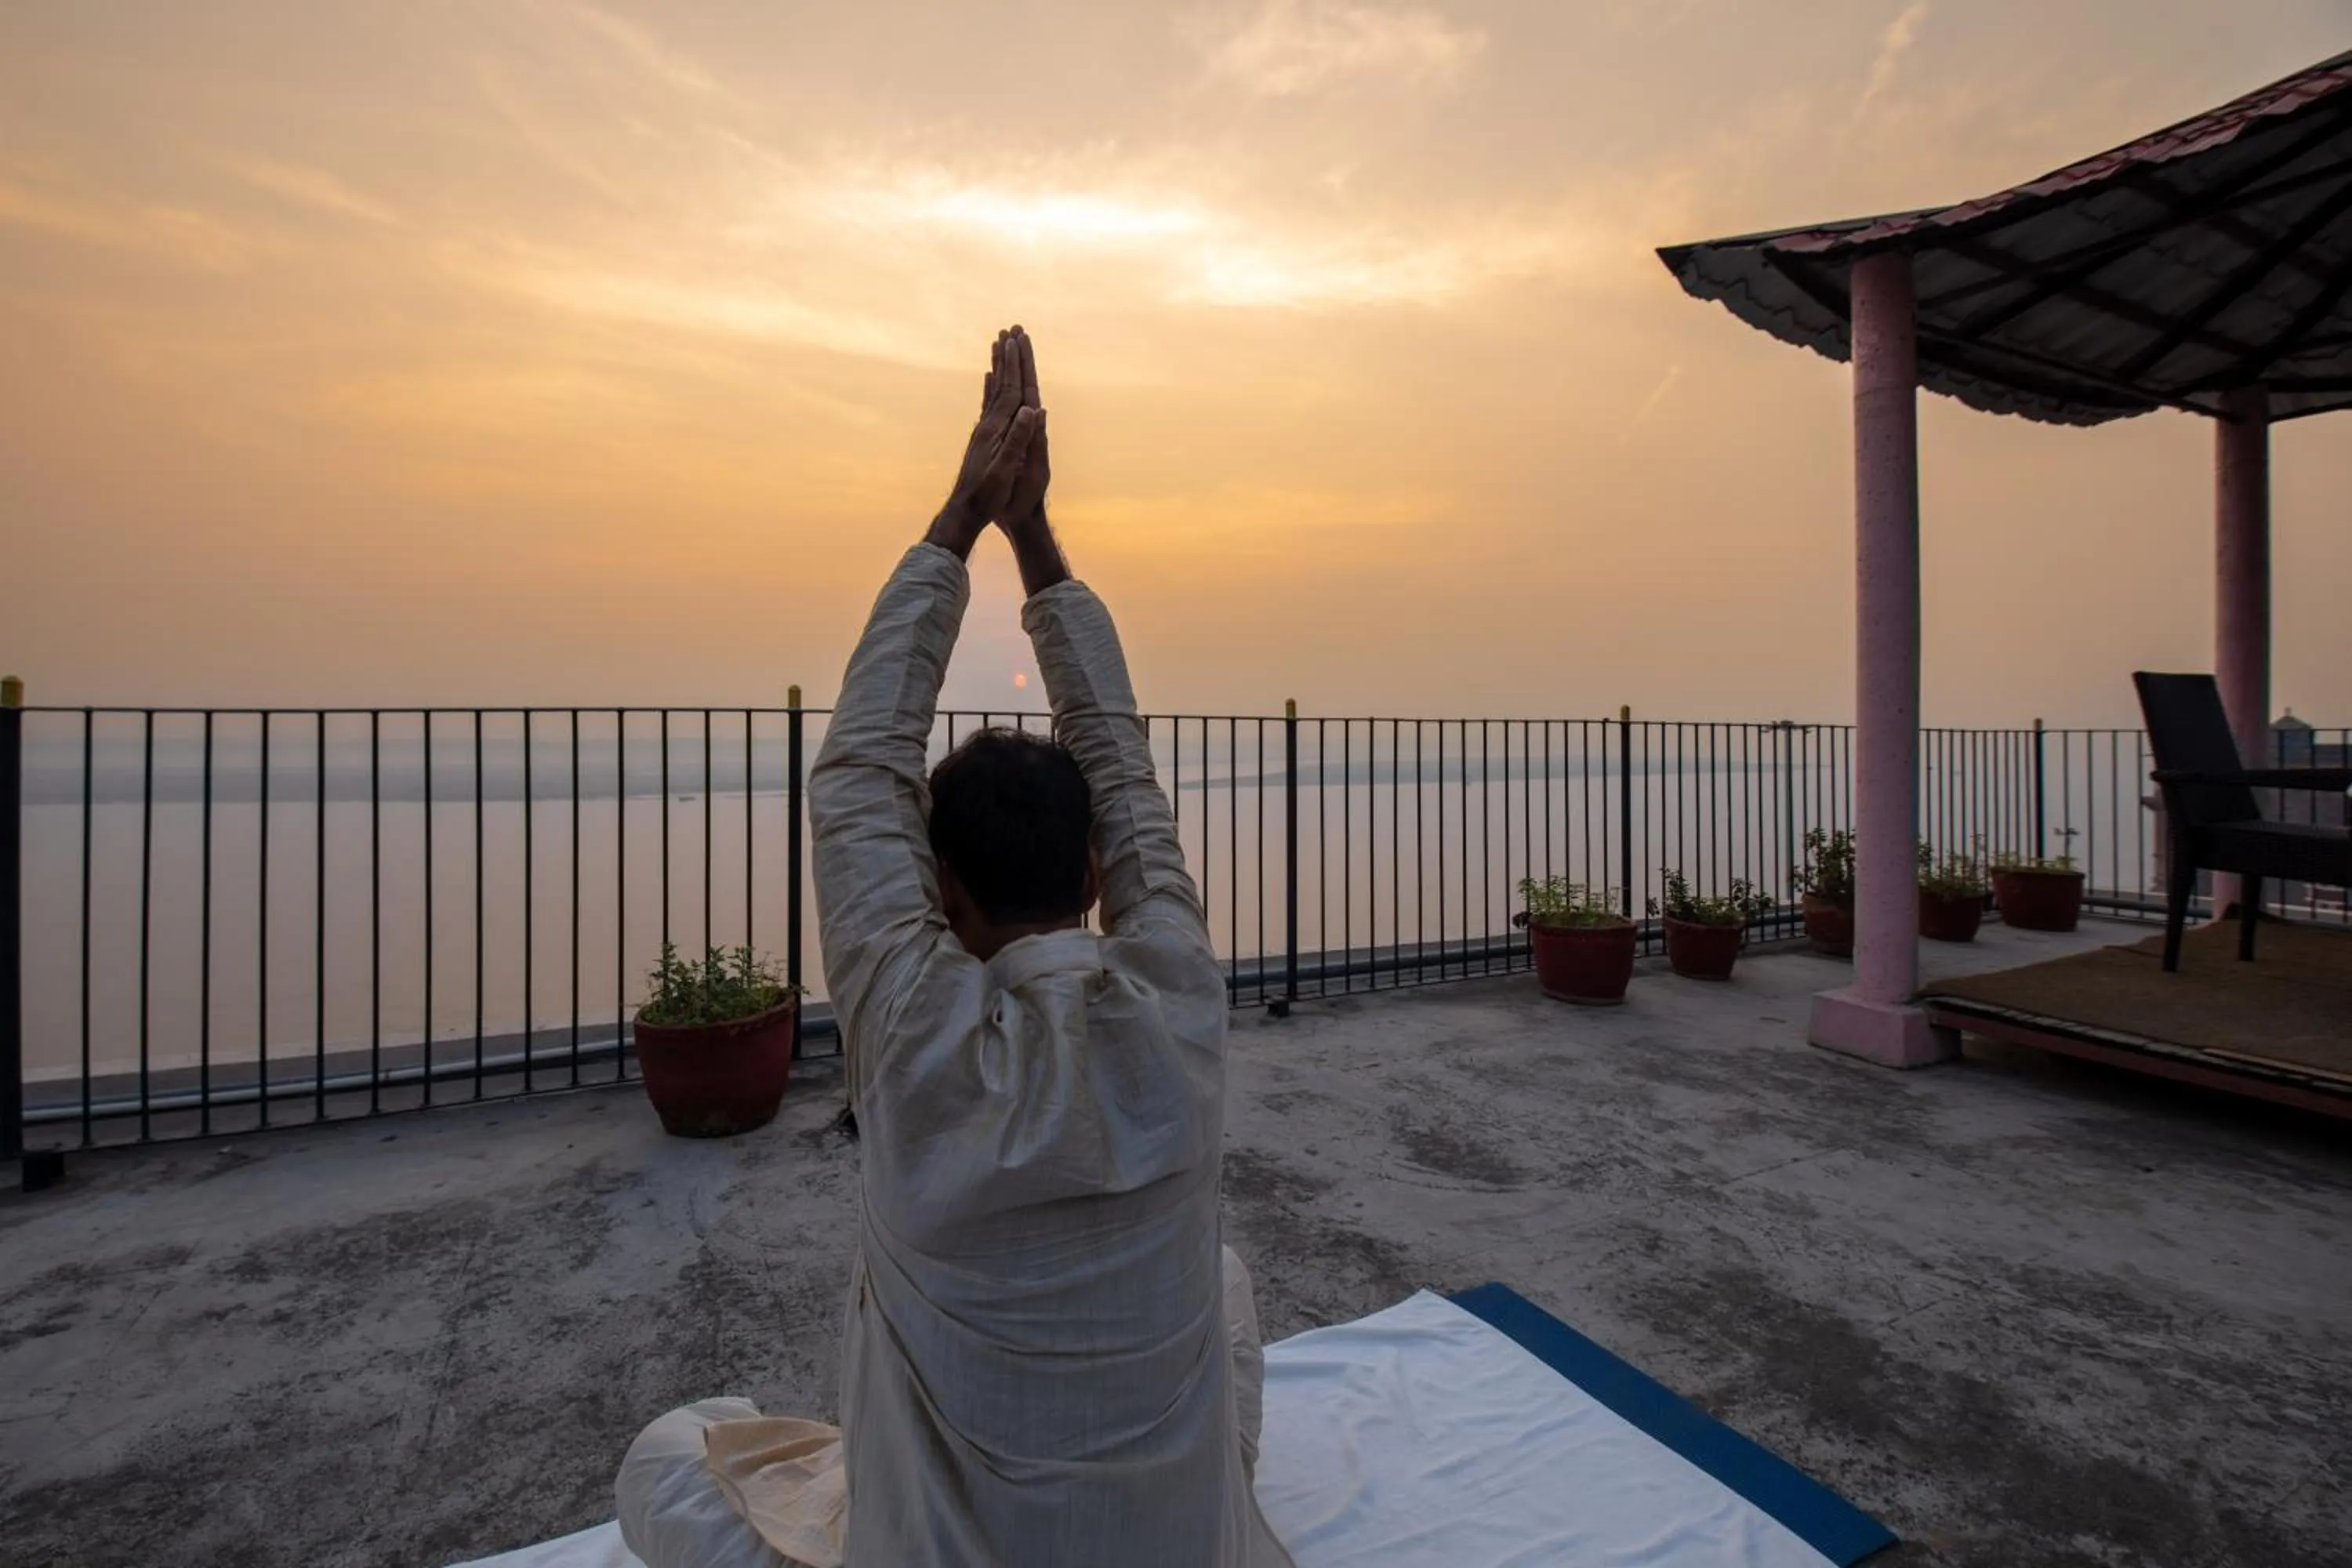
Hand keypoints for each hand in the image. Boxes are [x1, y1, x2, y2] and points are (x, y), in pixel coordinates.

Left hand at [928, 328, 1040, 557]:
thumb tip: (1031, 409)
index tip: (1017, 339)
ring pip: (994, 390)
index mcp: (995, 431)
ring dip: (999, 366)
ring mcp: (983, 431)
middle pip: (1000, 383)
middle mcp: (987, 425)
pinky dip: (991, 388)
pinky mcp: (983, 439)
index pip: (1009, 390)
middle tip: (1010, 329)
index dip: (1015, 365)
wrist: (965, 511)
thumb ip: (1017, 440)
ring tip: (999, 344)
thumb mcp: (1005, 471)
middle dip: (1007, 356)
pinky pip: (989, 405)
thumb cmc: (988, 496)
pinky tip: (989, 378)